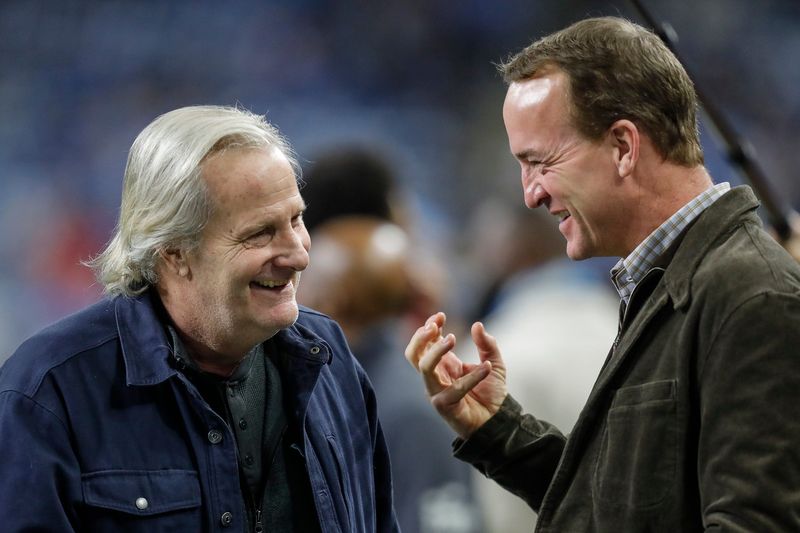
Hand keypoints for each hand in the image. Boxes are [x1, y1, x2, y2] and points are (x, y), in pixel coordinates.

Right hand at [404, 312, 507, 438]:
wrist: (498, 421)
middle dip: (420, 337)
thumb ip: (487, 344)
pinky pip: (454, 388)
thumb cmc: (491, 393)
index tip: (441, 315)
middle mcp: (435, 377)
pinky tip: (487, 368)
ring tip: (453, 338)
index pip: (424, 343)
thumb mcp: (494, 362)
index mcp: (443, 364)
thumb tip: (477, 325)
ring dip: (436, 350)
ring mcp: (437, 392)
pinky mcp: (445, 406)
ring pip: (424, 367)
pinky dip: (472, 376)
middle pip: (413, 354)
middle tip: (434, 325)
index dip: (428, 327)